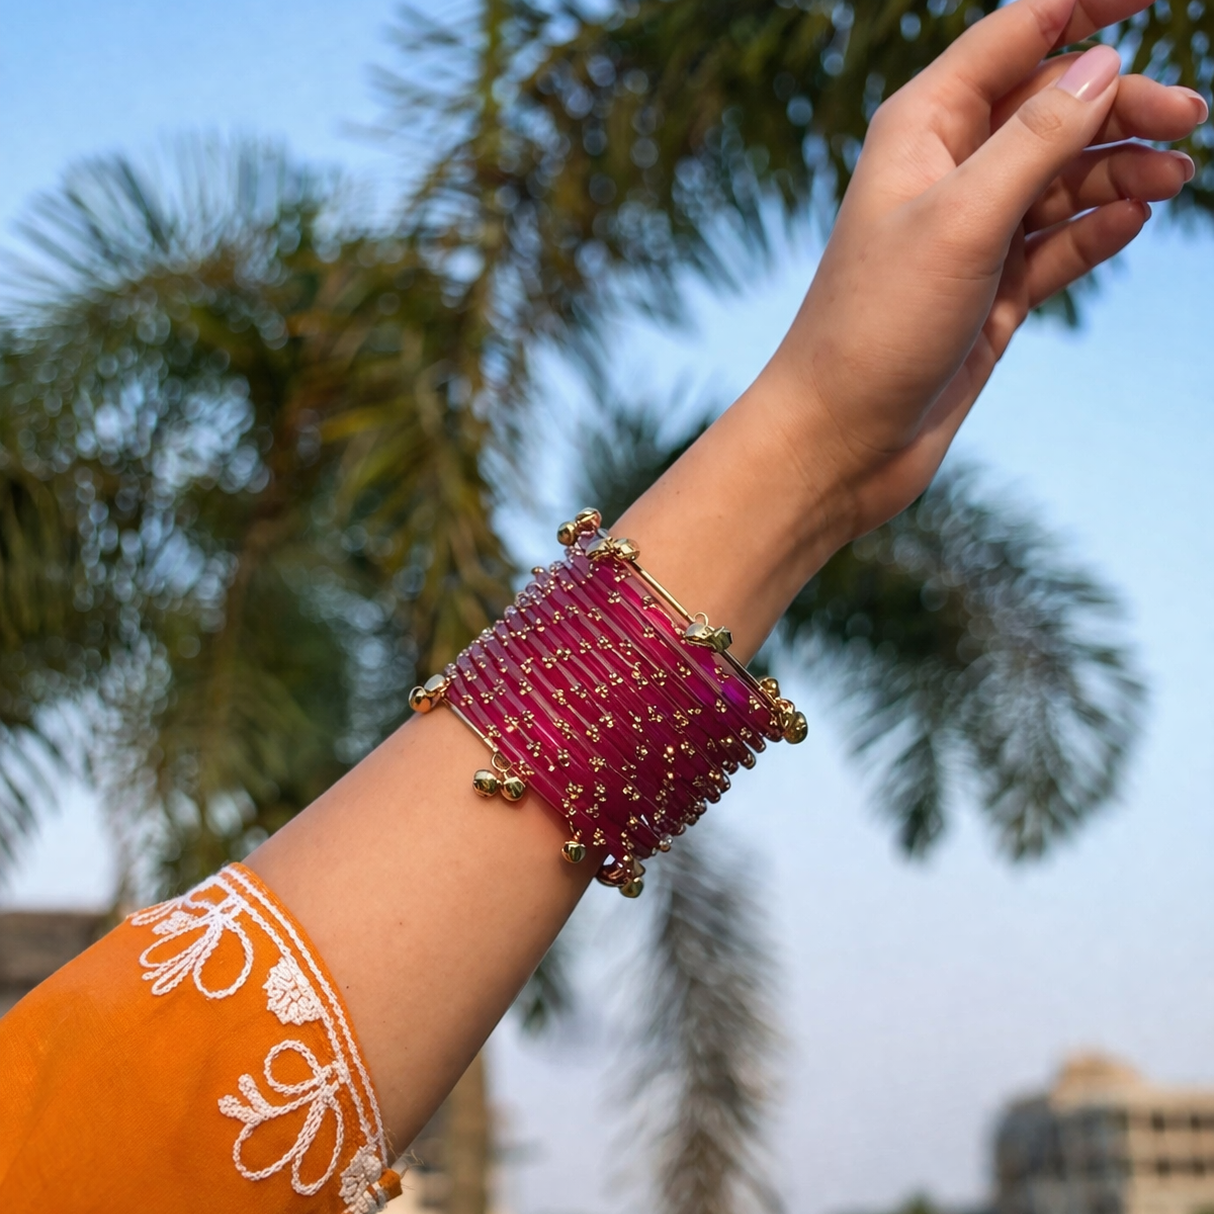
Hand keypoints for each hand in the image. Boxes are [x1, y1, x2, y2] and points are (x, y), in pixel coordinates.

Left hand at [764, 0, 1206, 539]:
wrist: (842, 438)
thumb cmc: (876, 325)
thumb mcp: (962, 219)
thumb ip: (1036, 139)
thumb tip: (1101, 67)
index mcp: (924, 128)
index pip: (1016, 37)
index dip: (1085, 7)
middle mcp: (947, 172)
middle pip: (1052, 107)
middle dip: (1120, 103)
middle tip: (1192, 119)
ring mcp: (971, 234)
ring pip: (1063, 177)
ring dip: (1119, 169)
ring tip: (1173, 179)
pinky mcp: (991, 291)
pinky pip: (1058, 242)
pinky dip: (1096, 229)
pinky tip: (1135, 218)